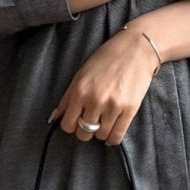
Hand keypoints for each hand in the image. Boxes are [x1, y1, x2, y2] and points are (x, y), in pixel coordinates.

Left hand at [47, 27, 158, 146]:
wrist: (135, 50)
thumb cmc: (106, 60)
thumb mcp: (81, 75)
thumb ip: (67, 98)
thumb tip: (54, 118)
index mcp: (80, 91)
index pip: (68, 125)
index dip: (71, 125)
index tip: (77, 121)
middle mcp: (94, 100)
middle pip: (83, 133)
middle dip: (85, 131)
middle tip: (91, 122)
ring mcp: (113, 106)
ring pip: (100, 135)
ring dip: (100, 132)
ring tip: (103, 122)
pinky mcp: (129, 110)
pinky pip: (116, 136)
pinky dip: (112, 139)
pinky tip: (111, 132)